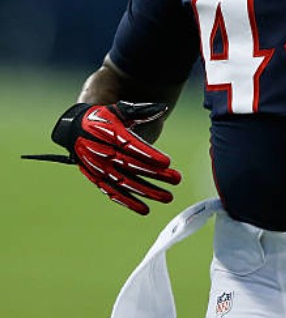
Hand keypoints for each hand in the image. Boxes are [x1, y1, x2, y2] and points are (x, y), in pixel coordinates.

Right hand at [22, 101, 180, 214]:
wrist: (76, 130)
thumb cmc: (104, 118)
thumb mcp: (119, 110)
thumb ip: (141, 110)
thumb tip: (163, 108)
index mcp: (110, 134)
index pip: (132, 147)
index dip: (149, 155)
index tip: (167, 162)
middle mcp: (104, 153)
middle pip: (133, 167)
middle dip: (156, 175)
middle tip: (177, 179)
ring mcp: (100, 169)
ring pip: (126, 183)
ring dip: (147, 192)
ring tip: (167, 197)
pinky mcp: (97, 180)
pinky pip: (113, 193)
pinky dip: (128, 202)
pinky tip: (145, 209)